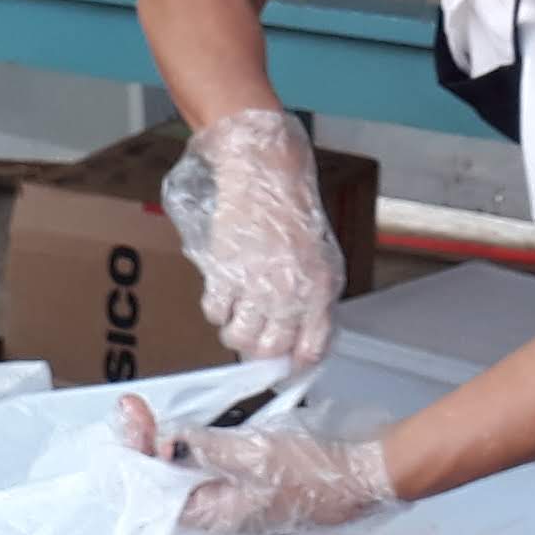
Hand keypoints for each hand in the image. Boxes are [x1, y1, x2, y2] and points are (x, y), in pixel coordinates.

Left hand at [118, 396, 398, 534]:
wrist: (364, 478)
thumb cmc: (314, 472)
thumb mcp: (254, 453)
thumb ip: (205, 448)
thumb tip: (166, 444)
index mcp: (215, 519)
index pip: (156, 492)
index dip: (137, 454)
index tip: (131, 416)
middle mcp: (219, 519)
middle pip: (166, 486)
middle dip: (145, 447)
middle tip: (134, 410)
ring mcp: (236, 507)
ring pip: (186, 480)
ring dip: (167, 449)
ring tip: (149, 419)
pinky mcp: (251, 493)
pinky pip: (210, 475)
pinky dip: (194, 452)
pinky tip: (190, 432)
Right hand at [159, 107, 339, 366]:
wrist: (264, 168)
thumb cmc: (292, 205)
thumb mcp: (319, 253)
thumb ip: (313, 295)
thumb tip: (301, 332)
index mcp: (320, 287)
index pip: (312, 348)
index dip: (296, 363)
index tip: (286, 366)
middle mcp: (290, 291)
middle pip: (270, 350)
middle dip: (260, 352)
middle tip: (255, 339)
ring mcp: (256, 284)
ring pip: (239, 338)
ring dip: (235, 333)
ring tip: (237, 317)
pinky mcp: (225, 271)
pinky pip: (214, 312)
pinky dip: (216, 309)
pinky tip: (223, 292)